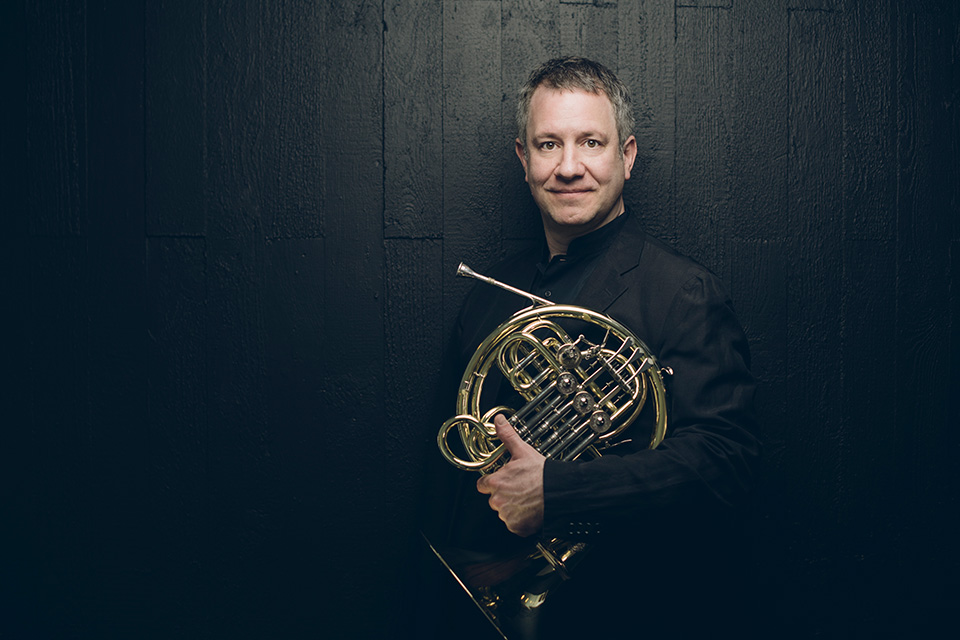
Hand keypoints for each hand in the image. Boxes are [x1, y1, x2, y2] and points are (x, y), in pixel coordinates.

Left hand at [476, 414, 544, 536]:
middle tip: (519, 489)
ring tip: (526, 499)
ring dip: (512, 508)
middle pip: (494, 499)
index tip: (502, 481)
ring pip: (504, 512)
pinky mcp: (517, 527)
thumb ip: (507, 436)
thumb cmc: (542, 474)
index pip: (483, 485)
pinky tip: (530, 510)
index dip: (492, 482)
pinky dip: (521, 520)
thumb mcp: (522, 451)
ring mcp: (507, 515)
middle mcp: (498, 500)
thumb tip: (499, 421)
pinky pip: (514, 525)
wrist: (559, 491)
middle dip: (503, 495)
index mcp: (496, 482)